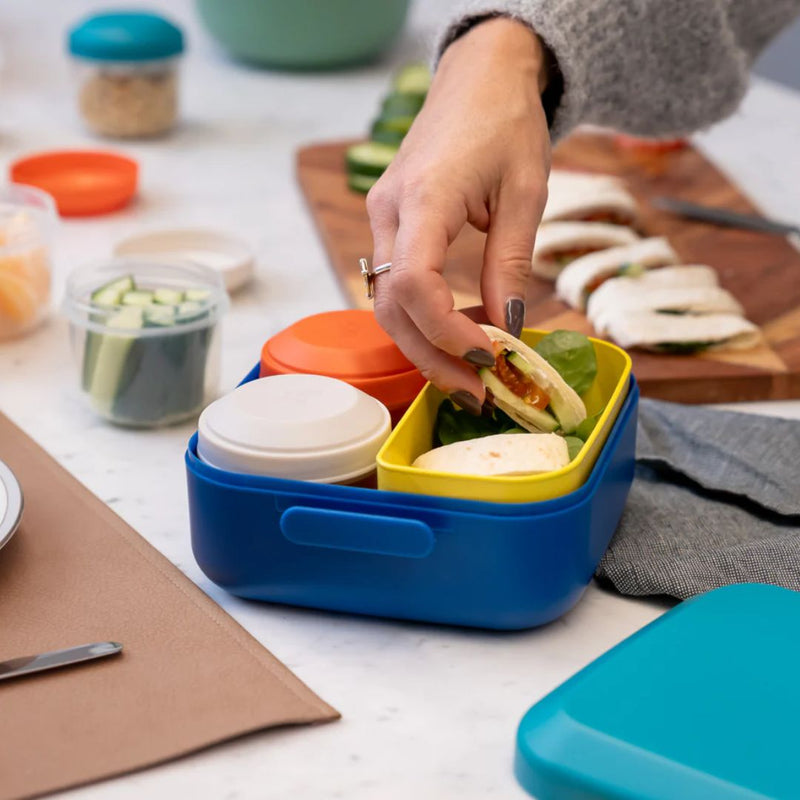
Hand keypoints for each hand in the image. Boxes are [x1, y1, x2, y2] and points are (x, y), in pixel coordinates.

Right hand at [367, 17, 551, 413]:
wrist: (479, 78)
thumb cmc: (506, 122)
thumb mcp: (525, 194)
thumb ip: (509, 265)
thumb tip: (506, 329)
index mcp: (424, 197)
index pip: (414, 284)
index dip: (447, 334)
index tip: (488, 359)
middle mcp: (388, 211)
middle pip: (391, 307)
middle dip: (432, 358)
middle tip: (476, 392)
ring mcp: (382, 217)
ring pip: (386, 303)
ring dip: (424, 346)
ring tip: (469, 374)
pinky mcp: (389, 224)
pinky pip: (394, 285)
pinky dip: (422, 319)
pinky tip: (456, 334)